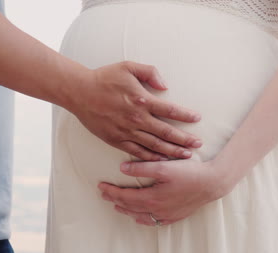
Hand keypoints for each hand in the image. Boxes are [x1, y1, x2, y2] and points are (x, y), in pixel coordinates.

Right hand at [69, 61, 201, 160]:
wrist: (80, 92)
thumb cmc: (105, 78)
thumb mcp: (128, 67)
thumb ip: (150, 72)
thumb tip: (165, 86)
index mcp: (142, 100)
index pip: (170, 110)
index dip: (186, 115)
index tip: (197, 119)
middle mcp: (137, 118)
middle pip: (166, 132)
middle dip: (184, 139)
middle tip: (198, 144)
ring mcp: (127, 131)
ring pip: (154, 145)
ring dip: (172, 151)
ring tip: (186, 155)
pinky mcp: (117, 140)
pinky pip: (138, 152)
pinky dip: (151, 157)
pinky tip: (162, 160)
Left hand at [98, 159, 235, 225]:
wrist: (211, 183)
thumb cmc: (189, 173)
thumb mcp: (163, 166)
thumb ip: (141, 167)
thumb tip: (122, 168)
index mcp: (152, 198)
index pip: (125, 197)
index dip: (111, 192)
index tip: (101, 186)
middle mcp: (157, 210)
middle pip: (130, 207)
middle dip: (115, 200)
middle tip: (104, 194)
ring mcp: (166, 215)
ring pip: (141, 216)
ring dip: (127, 210)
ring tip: (118, 206)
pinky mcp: (175, 216)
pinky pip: (154, 221)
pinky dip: (143, 218)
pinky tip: (141, 216)